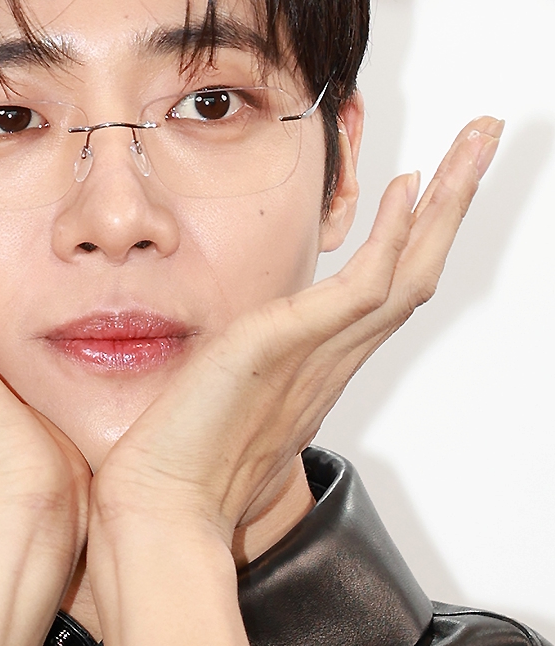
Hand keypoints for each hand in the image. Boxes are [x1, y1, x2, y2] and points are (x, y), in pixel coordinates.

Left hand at [93, 117, 502, 544]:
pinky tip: (409, 188)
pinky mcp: (288, 347)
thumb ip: (242, 361)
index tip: (430, 183)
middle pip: (417, 271)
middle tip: (484, 138)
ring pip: (408, 271)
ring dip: (445, 202)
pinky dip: (391, 238)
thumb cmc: (180, 460)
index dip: (418, 234)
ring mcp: (318, 355)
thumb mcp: (218, 390)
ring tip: (475, 141)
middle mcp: (333, 360)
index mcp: (320, 367)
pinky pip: (362, 289)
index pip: (387, 289)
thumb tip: (230, 344)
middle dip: (453, 202)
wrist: (161, 507)